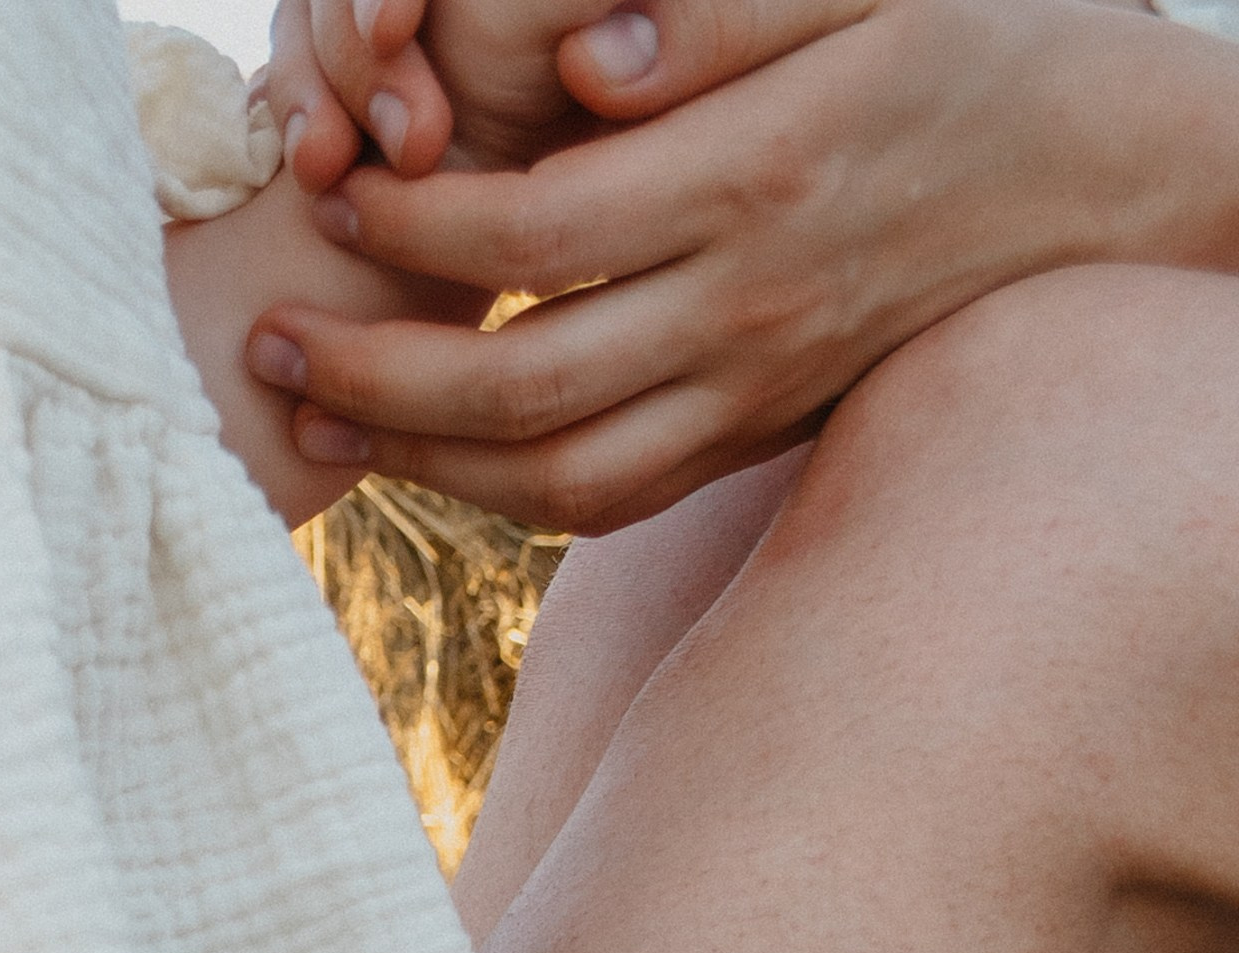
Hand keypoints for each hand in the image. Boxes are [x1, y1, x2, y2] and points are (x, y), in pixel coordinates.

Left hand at [247, 0, 1157, 530]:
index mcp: (756, 177)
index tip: (335, 197)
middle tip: (268, 343)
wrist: (1088, 166)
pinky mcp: (755, 434)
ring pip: (557, 476)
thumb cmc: (955, 35)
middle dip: (375, 376)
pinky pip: (610, 499)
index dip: (412, 232)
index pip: (535, 235)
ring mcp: (754, 390)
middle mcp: (750, 309)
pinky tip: (425, 454)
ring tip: (320, 414)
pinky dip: (503, 494)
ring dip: (421, 463)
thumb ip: (710, 14)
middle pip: (522, 388)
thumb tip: (577, 66)